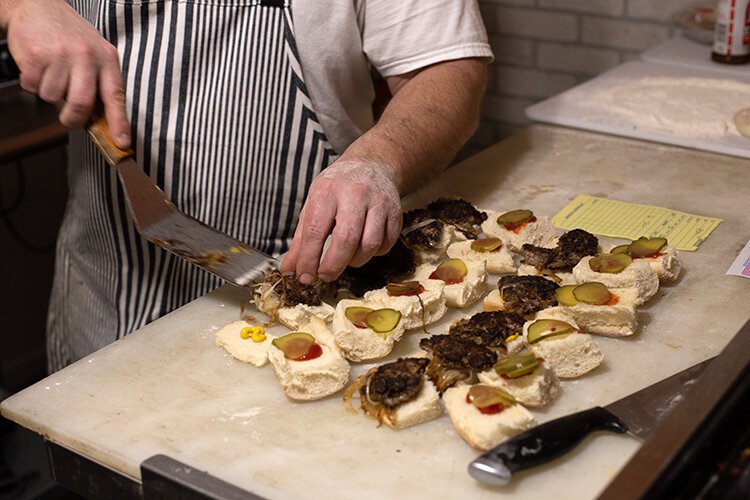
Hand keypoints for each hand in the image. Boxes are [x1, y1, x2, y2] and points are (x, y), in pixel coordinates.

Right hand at [3, 0, 129, 147]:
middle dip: (73, 119)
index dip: (119, 123)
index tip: (121, 143)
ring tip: (51, 73)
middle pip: (82, 104)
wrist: (37, 5)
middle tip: (69, 119)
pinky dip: (32, 84)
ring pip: (53, 97)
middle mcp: (86, 57)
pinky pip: (33, 88)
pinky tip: (38, 67)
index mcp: (106, 59)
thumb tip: (102, 121)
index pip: (116, 97)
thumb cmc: (69, 34)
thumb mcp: (95, 53)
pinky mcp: (36, 56)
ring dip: (49, 92)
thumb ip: (101, 83)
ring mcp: (60, 56)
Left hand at [280, 160, 402, 283]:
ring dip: (356, 261)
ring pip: (370, 244)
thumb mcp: (314, 204)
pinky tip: (364, 248)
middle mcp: (355, 194)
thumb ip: (301, 238)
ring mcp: (378, 202)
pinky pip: (387, 243)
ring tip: (346, 260)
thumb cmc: (338, 187)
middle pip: (346, 239)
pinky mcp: (396, 212)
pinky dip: (374, 254)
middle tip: (325, 276)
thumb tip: (288, 268)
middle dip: (333, 265)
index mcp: (328, 191)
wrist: (373, 164)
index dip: (309, 259)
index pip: (315, 230)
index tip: (304, 276)